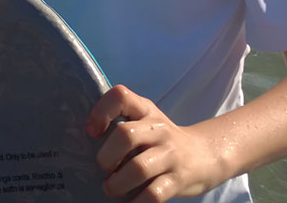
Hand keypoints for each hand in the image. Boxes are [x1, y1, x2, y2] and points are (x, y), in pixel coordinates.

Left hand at [87, 85, 223, 201]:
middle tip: (104, 168)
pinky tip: (130, 202)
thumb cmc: (162, 141)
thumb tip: (81, 144)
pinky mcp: (178, 181)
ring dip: (117, 183)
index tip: (93, 132)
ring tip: (111, 188)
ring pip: (138, 168)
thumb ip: (122, 124)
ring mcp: (170, 155)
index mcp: (146, 111)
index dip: (101, 112)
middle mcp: (159, 129)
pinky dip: (136, 202)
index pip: (121, 96)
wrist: (205, 155)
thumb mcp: (146, 123)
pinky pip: (153, 194)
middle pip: (125, 135)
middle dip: (106, 156)